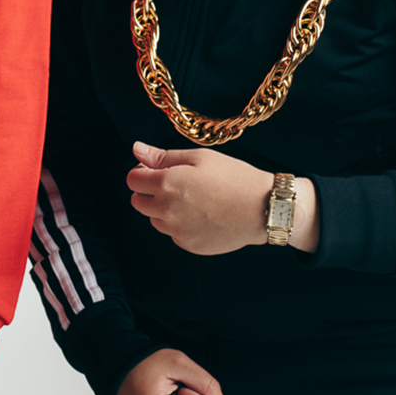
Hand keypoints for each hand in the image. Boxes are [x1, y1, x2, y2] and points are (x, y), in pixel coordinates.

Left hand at [127, 143, 318, 255]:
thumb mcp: (199, 157)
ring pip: (154, 219)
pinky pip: (173, 233)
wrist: (263, 209)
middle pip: (138, 202)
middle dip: (149, 192)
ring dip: (163, 209)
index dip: (143, 172)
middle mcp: (166, 210)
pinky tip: (202, 214)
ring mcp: (177, 231)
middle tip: (176, 183)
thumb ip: (163, 156)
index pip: (132, 180)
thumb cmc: (234, 177)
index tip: (158, 169)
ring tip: (193, 199)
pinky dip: (180, 224)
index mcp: (166, 184)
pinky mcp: (189, 245)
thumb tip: (136, 149)